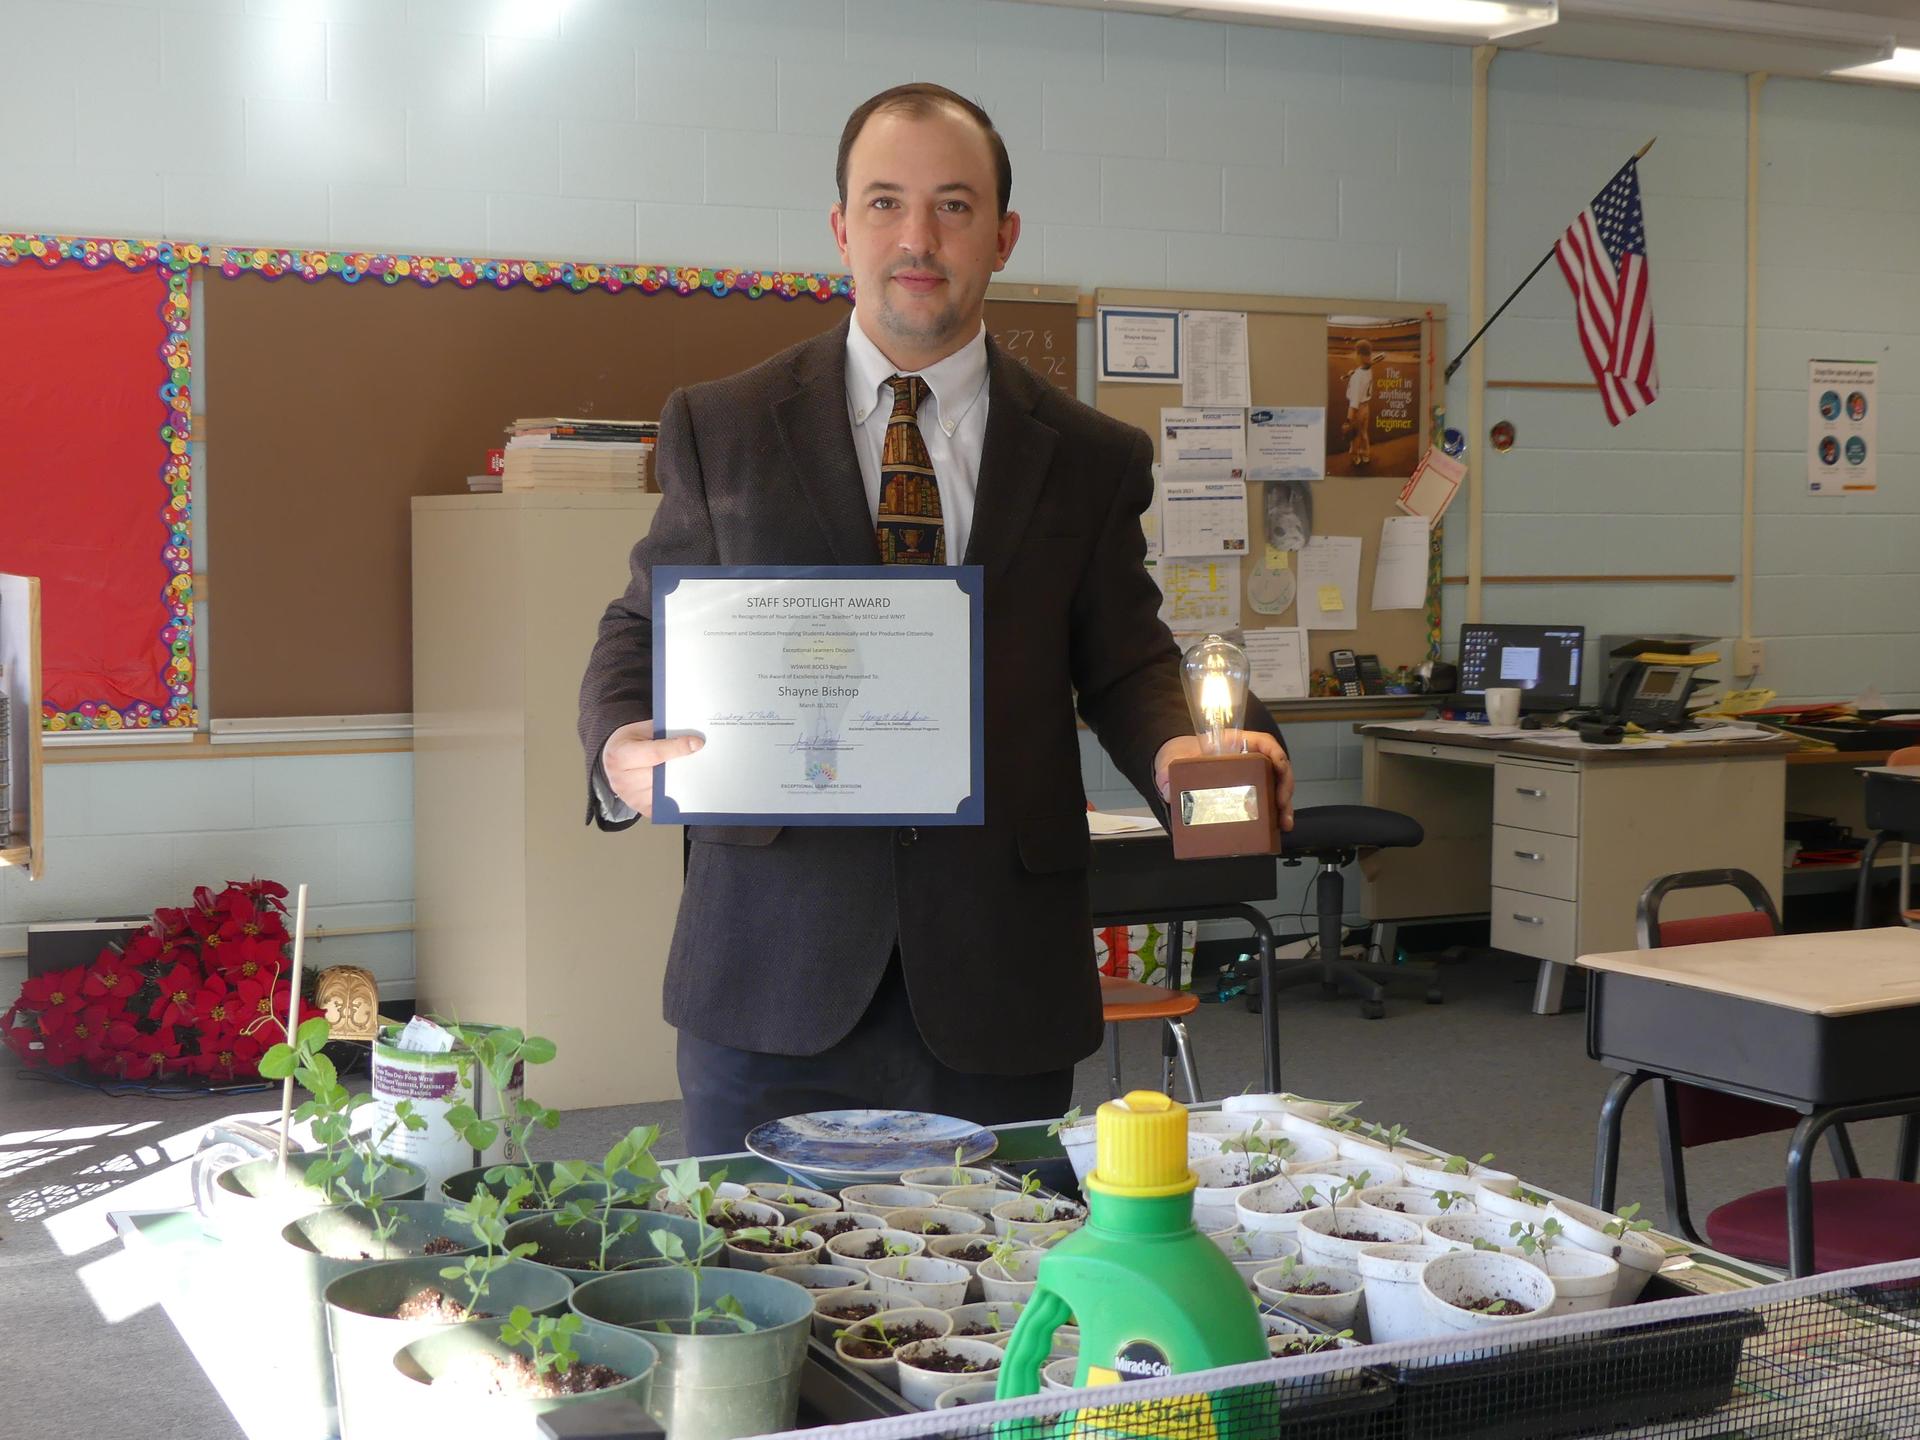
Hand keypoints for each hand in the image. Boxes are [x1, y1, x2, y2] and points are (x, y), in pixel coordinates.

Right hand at [602, 720, 702, 819]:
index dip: (678, 748)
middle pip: (661, 776)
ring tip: (689, 771)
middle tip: (698, 759)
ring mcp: (632, 797)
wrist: (614, 760)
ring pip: (666, 792)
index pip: (655, 753)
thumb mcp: (641, 730)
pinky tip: (682, 785)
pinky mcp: (641, 808)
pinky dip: (677, 796)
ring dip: (682, 782)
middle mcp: (622, 780)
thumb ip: (663, 734)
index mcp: (620, 755)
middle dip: (682, 767)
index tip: (697, 743)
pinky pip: (666, 805)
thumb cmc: (630, 743)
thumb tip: (690, 739)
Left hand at [1153, 730, 1294, 831]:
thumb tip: (1169, 788)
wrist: (1174, 766)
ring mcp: (1248, 777)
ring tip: (1284, 824)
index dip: (1276, 753)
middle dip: (1284, 786)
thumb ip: (1168, 769)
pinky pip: (1264, 801)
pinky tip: (1276, 829)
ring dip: (1283, 805)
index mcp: (1233, 743)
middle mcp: (1247, 759)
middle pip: (1275, 768)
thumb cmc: (1179, 754)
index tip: (1281, 768)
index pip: (1263, 742)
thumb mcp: (1172, 759)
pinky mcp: (1245, 794)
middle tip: (1283, 806)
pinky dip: (1273, 814)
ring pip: (1274, 787)